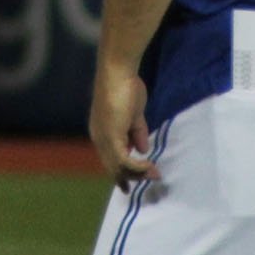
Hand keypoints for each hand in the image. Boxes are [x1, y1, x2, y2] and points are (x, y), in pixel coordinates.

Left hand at [89, 66, 153, 191]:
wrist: (118, 72)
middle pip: (113, 166)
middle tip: (146, 182)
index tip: (135, 179)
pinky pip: (124, 160)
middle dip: (130, 177)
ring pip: (119, 166)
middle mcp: (99, 138)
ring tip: (155, 174)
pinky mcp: (111, 137)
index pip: (110, 158)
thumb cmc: (126, 87)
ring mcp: (103, 138)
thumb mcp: (135, 115)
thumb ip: (137, 132)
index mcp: (102, 132)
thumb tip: (143, 149)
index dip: (122, 171)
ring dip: (138, 173)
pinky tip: (150, 166)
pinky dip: (138, 166)